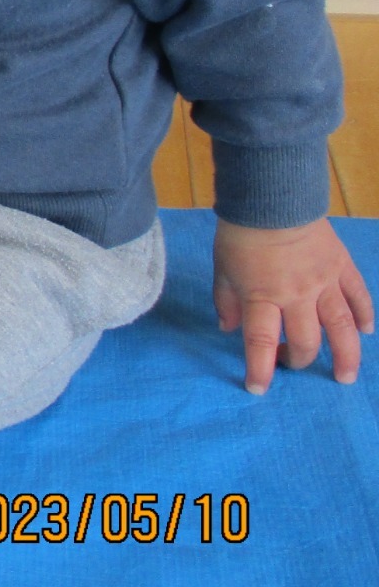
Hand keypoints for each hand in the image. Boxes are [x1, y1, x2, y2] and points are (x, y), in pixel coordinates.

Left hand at [213, 218, 373, 393]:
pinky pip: (358, 297)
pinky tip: (364, 332)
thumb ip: (225, 301)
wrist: (273, 198)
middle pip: (306, 340)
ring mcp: (324, 282)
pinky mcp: (342, 268)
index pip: (262, 341)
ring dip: (346, 355)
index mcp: (262, 296)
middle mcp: (297, 295)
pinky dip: (364, 316)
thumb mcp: (222, 268)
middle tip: (293, 365)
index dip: (260, 368)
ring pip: (341, 327)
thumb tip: (228, 329)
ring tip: (346, 377)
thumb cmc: (241, 234)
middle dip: (299, 360)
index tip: (258, 388)